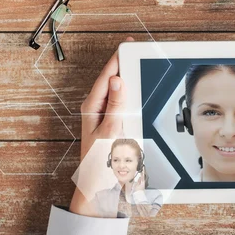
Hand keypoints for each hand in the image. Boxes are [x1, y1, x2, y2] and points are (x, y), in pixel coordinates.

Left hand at [69, 37, 133, 215]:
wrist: (102, 189)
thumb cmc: (100, 164)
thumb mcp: (110, 131)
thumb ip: (116, 105)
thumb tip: (117, 80)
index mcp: (93, 106)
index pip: (107, 75)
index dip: (118, 58)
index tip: (130, 45)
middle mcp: (98, 109)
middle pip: (114, 80)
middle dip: (126, 66)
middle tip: (139, 52)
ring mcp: (107, 117)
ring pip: (121, 93)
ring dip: (131, 82)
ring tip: (142, 67)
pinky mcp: (116, 126)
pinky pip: (126, 106)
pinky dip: (134, 98)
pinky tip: (142, 95)